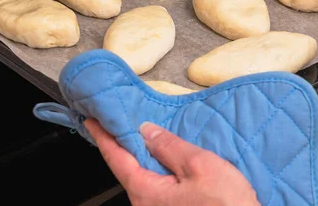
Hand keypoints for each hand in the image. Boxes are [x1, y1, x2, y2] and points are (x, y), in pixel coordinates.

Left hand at [84, 119, 259, 205]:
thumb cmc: (225, 204)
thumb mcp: (199, 165)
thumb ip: (170, 146)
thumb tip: (147, 131)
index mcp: (146, 192)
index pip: (117, 159)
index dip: (104, 137)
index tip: (91, 121)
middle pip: (128, 169)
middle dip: (122, 146)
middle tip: (117, 123)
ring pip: (143, 178)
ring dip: (141, 157)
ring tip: (141, 136)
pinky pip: (155, 187)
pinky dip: (154, 168)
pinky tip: (163, 159)